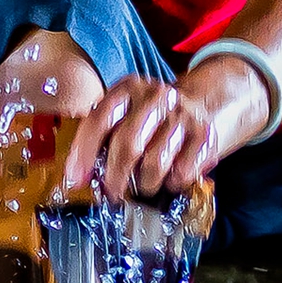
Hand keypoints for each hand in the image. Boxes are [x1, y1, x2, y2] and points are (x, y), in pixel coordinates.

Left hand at [62, 54, 269, 200]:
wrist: (199, 104)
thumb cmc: (149, 120)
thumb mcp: (124, 114)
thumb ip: (101, 138)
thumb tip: (78, 177)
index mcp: (128, 88)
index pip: (99, 120)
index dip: (84, 153)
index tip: (76, 180)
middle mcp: (156, 96)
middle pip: (128, 145)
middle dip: (115, 177)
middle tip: (113, 194)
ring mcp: (183, 115)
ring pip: (154, 164)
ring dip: (144, 185)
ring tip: (143, 185)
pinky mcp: (205, 135)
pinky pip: (182, 173)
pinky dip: (172, 184)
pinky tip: (169, 178)